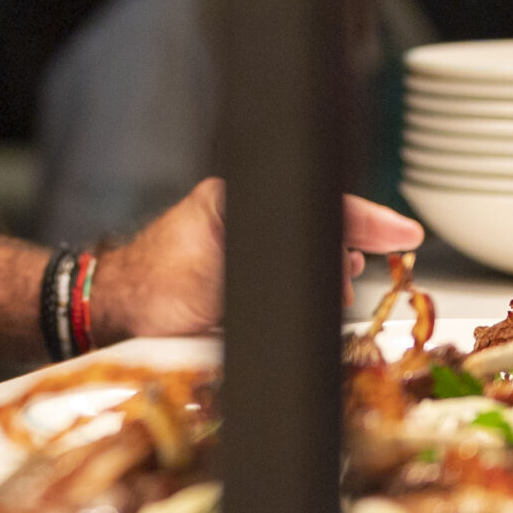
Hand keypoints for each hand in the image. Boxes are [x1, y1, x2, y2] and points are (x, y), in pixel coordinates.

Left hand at [89, 183, 424, 336]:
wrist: (107, 310)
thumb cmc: (149, 295)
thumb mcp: (216, 289)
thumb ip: (271, 283)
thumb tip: (330, 282)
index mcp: (233, 202)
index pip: (314, 203)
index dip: (368, 220)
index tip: (406, 235)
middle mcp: (238, 212)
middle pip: (317, 220)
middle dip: (357, 241)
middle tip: (392, 259)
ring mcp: (237, 235)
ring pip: (305, 244)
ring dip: (333, 265)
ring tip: (354, 281)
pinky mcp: (235, 262)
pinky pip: (287, 264)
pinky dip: (310, 278)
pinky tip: (326, 292)